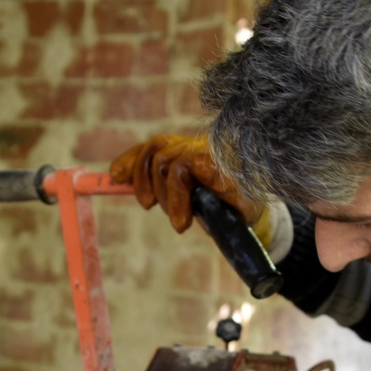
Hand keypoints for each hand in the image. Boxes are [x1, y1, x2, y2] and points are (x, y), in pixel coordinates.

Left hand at [109, 134, 266, 238]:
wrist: (256, 227)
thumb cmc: (221, 212)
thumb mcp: (185, 198)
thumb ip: (157, 183)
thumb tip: (116, 176)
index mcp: (194, 149)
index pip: (157, 143)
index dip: (133, 158)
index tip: (114, 176)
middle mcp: (203, 145)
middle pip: (158, 148)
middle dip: (145, 181)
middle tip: (150, 206)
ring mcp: (213, 152)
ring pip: (168, 160)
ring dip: (164, 196)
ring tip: (178, 220)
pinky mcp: (220, 165)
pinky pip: (184, 169)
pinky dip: (178, 198)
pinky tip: (184, 219)